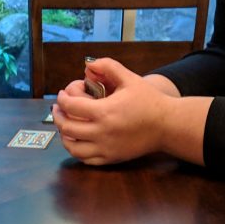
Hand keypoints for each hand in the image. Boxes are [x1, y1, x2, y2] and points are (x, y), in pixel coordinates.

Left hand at [54, 58, 207, 165]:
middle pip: (67, 127)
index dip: (62, 99)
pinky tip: (76, 140)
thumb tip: (88, 64)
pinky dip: (76, 150)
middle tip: (58, 109)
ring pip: (72, 147)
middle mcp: (101, 132)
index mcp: (104, 112)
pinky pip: (85, 158)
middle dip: (58, 116)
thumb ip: (108, 67)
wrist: (166, 126)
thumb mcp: (129, 78)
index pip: (71, 106)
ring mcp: (105, 148)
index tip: (62, 95)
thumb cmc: (149, 101)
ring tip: (64, 125)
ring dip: (63, 136)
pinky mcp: (110, 158)